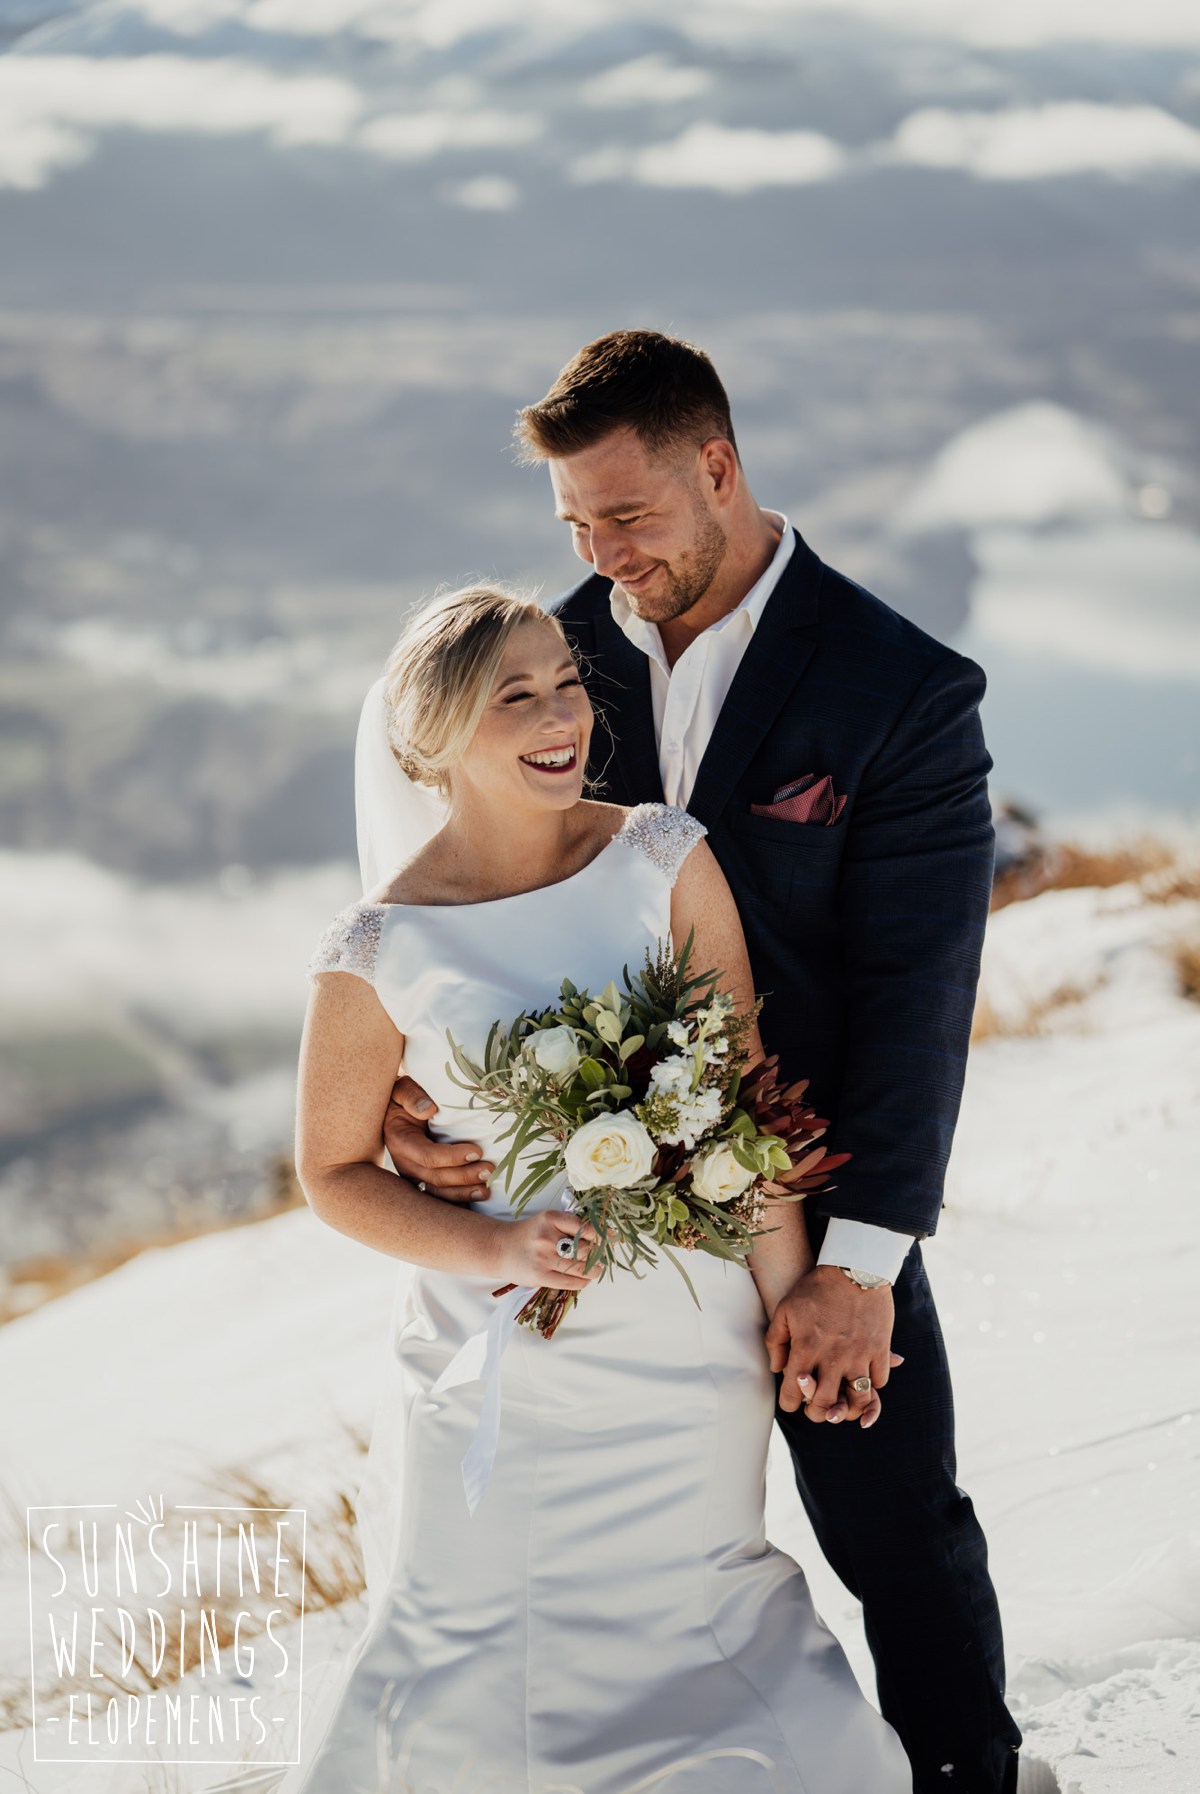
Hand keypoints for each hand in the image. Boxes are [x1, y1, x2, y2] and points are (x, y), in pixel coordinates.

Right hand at [384, 1075, 494, 1201]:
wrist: (397, 1110)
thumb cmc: (405, 1097)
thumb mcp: (403, 1089)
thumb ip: (411, 1095)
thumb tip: (428, 1109)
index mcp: (400, 1140)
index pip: (427, 1156)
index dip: (452, 1157)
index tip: (476, 1151)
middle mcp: (405, 1163)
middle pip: (436, 1178)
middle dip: (464, 1177)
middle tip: (489, 1171)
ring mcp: (414, 1176)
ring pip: (438, 1193)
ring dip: (463, 1193)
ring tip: (486, 1189)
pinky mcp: (424, 1181)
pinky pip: (441, 1196)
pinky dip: (459, 1199)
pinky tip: (476, 1198)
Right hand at [496, 1211, 603, 1292]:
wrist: (500, 1248)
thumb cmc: (529, 1234)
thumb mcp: (548, 1221)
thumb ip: (570, 1225)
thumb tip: (603, 1235)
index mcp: (551, 1219)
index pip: (585, 1227)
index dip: (602, 1234)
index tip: (610, 1237)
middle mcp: (547, 1237)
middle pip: (586, 1249)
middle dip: (597, 1253)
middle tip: (601, 1255)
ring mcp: (543, 1258)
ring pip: (582, 1267)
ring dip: (594, 1269)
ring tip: (595, 1267)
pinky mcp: (540, 1277)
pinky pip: (572, 1282)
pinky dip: (584, 1281)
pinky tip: (584, 1277)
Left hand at [766, 1265, 900, 1427]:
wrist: (853, 1266)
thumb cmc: (816, 1287)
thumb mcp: (785, 1308)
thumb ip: (775, 1341)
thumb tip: (776, 1369)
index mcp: (805, 1350)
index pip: (792, 1395)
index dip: (789, 1403)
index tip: (791, 1399)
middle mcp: (832, 1358)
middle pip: (823, 1406)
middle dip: (815, 1412)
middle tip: (815, 1406)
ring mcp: (859, 1355)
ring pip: (856, 1400)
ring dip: (848, 1405)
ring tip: (843, 1399)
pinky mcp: (880, 1349)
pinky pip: (880, 1382)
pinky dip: (872, 1385)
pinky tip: (862, 1377)